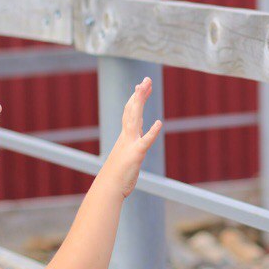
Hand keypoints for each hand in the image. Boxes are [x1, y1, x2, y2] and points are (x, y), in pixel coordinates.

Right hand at [103, 77, 162, 198]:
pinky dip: (152, 132)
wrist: (108, 188)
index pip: (131, 113)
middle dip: (139, 94)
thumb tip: (136, 142)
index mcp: (125, 137)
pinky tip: (160, 123)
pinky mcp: (136, 155)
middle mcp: (127, 137)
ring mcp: (130, 144)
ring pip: (135, 119)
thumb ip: (131, 148)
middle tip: (145, 80)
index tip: (141, 86)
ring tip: (144, 89)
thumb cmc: (117, 176)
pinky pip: (145, 142)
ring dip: (140, 103)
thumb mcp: (126, 158)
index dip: (136, 99)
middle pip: (132, 110)